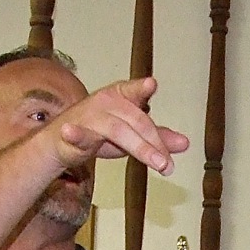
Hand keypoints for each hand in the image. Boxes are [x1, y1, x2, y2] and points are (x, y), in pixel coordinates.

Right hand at [47, 77, 189, 174]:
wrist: (64, 142)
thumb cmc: (100, 133)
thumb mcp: (133, 135)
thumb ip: (157, 138)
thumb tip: (185, 143)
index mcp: (122, 98)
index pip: (135, 92)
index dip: (141, 89)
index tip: (151, 84)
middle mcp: (107, 102)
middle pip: (136, 121)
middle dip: (155, 144)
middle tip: (168, 165)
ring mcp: (90, 116)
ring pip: (118, 130)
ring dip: (140, 147)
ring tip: (158, 163)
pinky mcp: (74, 133)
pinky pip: (77, 133)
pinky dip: (75, 133)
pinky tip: (70, 132)